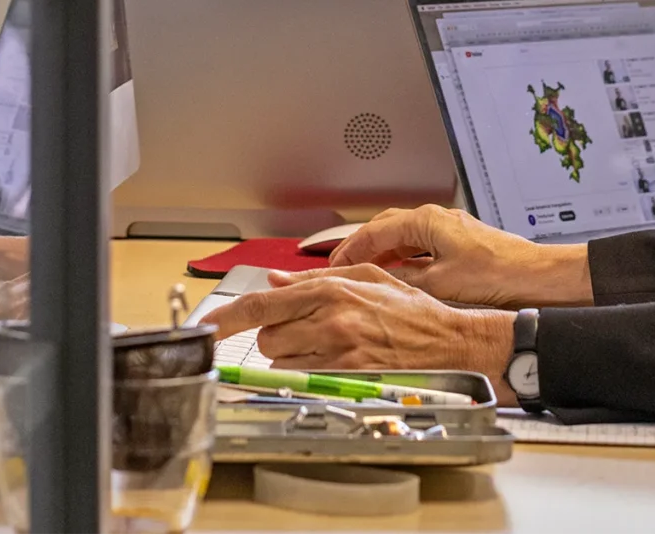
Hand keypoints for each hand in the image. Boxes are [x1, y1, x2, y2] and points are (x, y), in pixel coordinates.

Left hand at [206, 266, 514, 392]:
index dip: (226, 318)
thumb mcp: (366, 276)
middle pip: (267, 337)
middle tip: (302, 327)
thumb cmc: (411, 309)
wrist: (447, 340)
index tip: (207, 327)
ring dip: (291, 354)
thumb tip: (275, 279)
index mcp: (330, 290)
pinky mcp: (345, 377)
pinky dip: (307, 370)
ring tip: (325, 342)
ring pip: (282, 360)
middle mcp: (329, 321)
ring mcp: (336, 352)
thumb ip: (314, 277)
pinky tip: (333, 358)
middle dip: (275, 333)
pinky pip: (304, 377)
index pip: (262, 305)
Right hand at [328, 205, 592, 307]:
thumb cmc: (495, 275)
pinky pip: (419, 245)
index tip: (330, 265)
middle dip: (360, 245)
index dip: (348, 249)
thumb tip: (377, 282)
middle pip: (385, 227)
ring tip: (361, 270)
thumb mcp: (440, 284)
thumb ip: (404, 280)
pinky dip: (401, 256)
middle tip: (338, 265)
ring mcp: (447, 229)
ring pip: (402, 236)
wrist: (536, 276)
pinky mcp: (458, 242)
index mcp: (426, 221)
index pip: (374, 232)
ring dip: (380, 250)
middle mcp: (435, 218)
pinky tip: (396, 273)